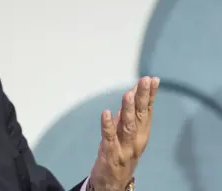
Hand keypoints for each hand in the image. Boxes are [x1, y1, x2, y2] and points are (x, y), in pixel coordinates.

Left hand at [88, 76, 159, 190]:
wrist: (113, 182)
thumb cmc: (121, 152)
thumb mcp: (129, 132)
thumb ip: (132, 113)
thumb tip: (134, 90)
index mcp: (143, 132)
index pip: (148, 110)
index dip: (150, 95)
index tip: (153, 79)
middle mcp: (137, 139)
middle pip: (141, 116)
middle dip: (143, 97)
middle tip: (145, 80)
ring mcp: (124, 147)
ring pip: (128, 126)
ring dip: (128, 109)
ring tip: (128, 94)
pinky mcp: (110, 153)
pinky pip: (109, 137)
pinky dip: (108, 125)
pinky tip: (106, 112)